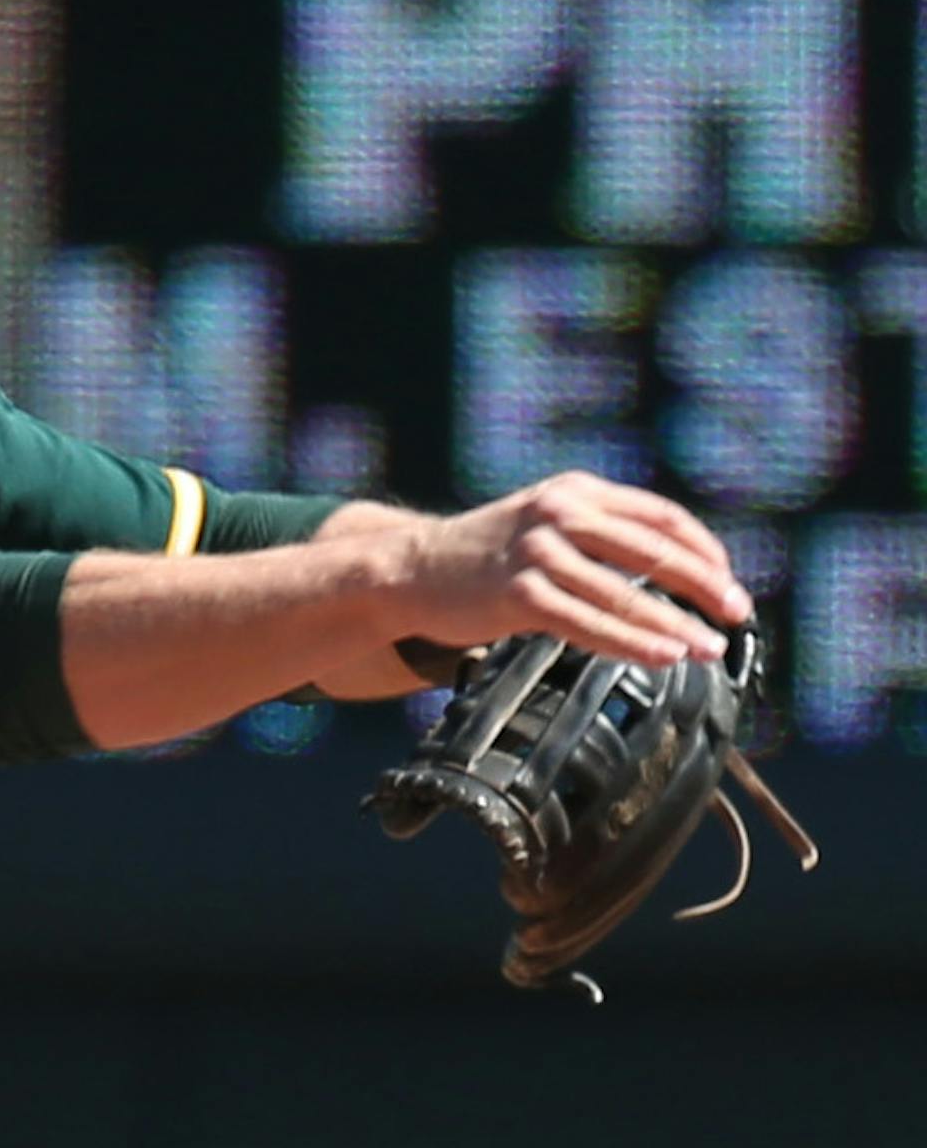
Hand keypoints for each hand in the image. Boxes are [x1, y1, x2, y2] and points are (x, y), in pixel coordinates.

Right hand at [381, 473, 751, 670]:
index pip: (659, 516)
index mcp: (577, 490)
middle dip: (704, 585)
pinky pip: (588, 623)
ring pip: (625, 592)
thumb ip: (593, 533)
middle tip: (737, 613)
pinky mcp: (519, 595)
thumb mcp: (542, 523)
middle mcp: (562, 512)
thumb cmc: (481, 557)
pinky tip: (662, 657)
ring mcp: (539, 552)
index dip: (702, 551)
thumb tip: (657, 568)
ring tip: (709, 647)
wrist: (410, 568)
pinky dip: (631, 642)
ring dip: (674, 624)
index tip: (727, 583)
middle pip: (653, 548)